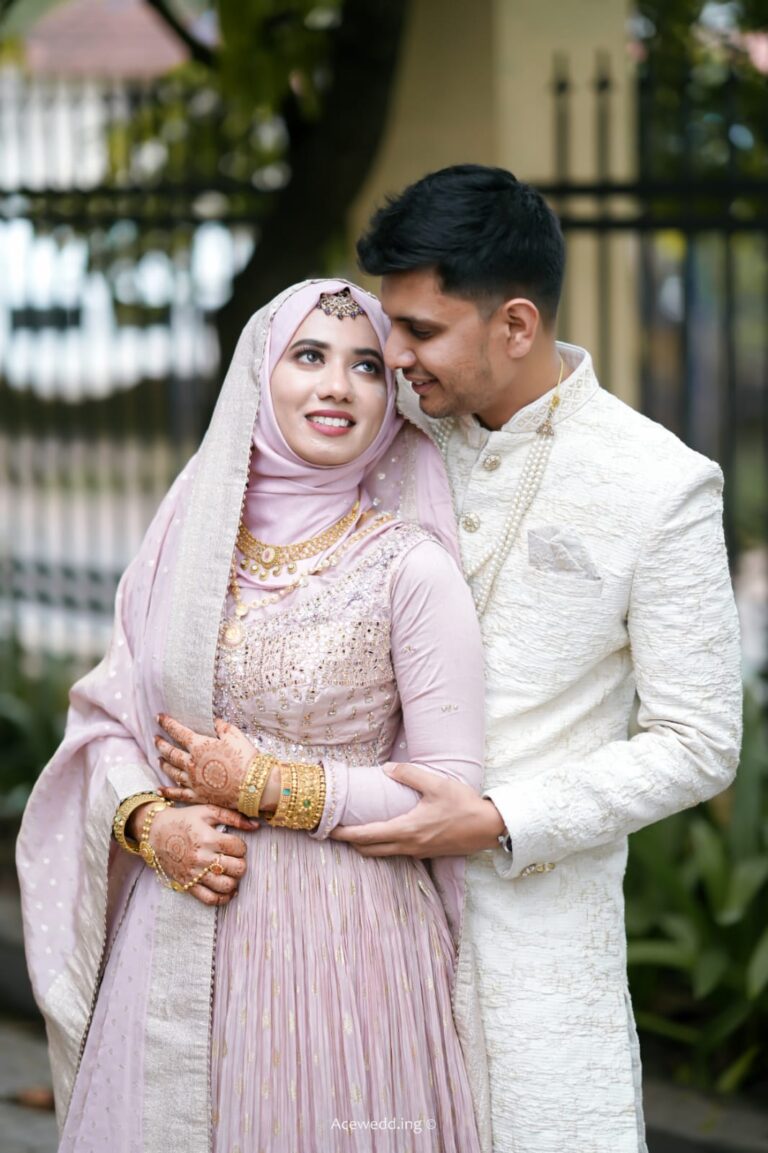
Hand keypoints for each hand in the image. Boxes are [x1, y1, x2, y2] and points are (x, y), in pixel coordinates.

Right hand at [143, 803, 250, 906]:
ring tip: (230, 872)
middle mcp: (202, 858)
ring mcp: (194, 874)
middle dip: (241, 863)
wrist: (155, 832)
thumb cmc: (184, 819)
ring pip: (226, 886)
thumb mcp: (207, 811)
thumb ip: (233, 817)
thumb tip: (256, 825)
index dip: (241, 846)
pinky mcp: (187, 885)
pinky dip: (223, 898)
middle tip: (234, 859)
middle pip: (237, 868)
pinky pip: (210, 899)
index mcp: (208, 838)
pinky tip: (228, 891)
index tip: (234, 845)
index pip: (239, 848)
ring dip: (234, 880)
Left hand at [155, 714, 254, 809]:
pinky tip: (159, 789)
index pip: (178, 732)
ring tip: (158, 760)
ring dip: (163, 764)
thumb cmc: (245, 758)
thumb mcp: (234, 735)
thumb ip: (221, 727)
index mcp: (199, 746)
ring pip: (172, 771)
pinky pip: (178, 793)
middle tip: (155, 739)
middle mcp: (191, 763)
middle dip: (161, 744)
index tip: (158, 717)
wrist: (253, 785)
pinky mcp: (198, 795)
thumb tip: (214, 721)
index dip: (167, 723)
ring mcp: (193, 781)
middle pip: (171, 752)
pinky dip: (168, 791)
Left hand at [329, 762, 505, 856]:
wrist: (489, 827)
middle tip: (335, 830)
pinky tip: (383, 834)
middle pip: (370, 850)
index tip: (328, 830)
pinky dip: (382, 847)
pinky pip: (397, 853)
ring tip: (354, 832)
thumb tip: (386, 769)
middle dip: (350, 842)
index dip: (345, 834)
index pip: (367, 836)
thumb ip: (410, 775)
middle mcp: (409, 845)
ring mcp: (418, 852)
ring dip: (366, 845)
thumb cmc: (464, 805)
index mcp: (407, 829)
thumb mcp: (437, 784)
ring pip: (383, 854)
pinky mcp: (426, 852)